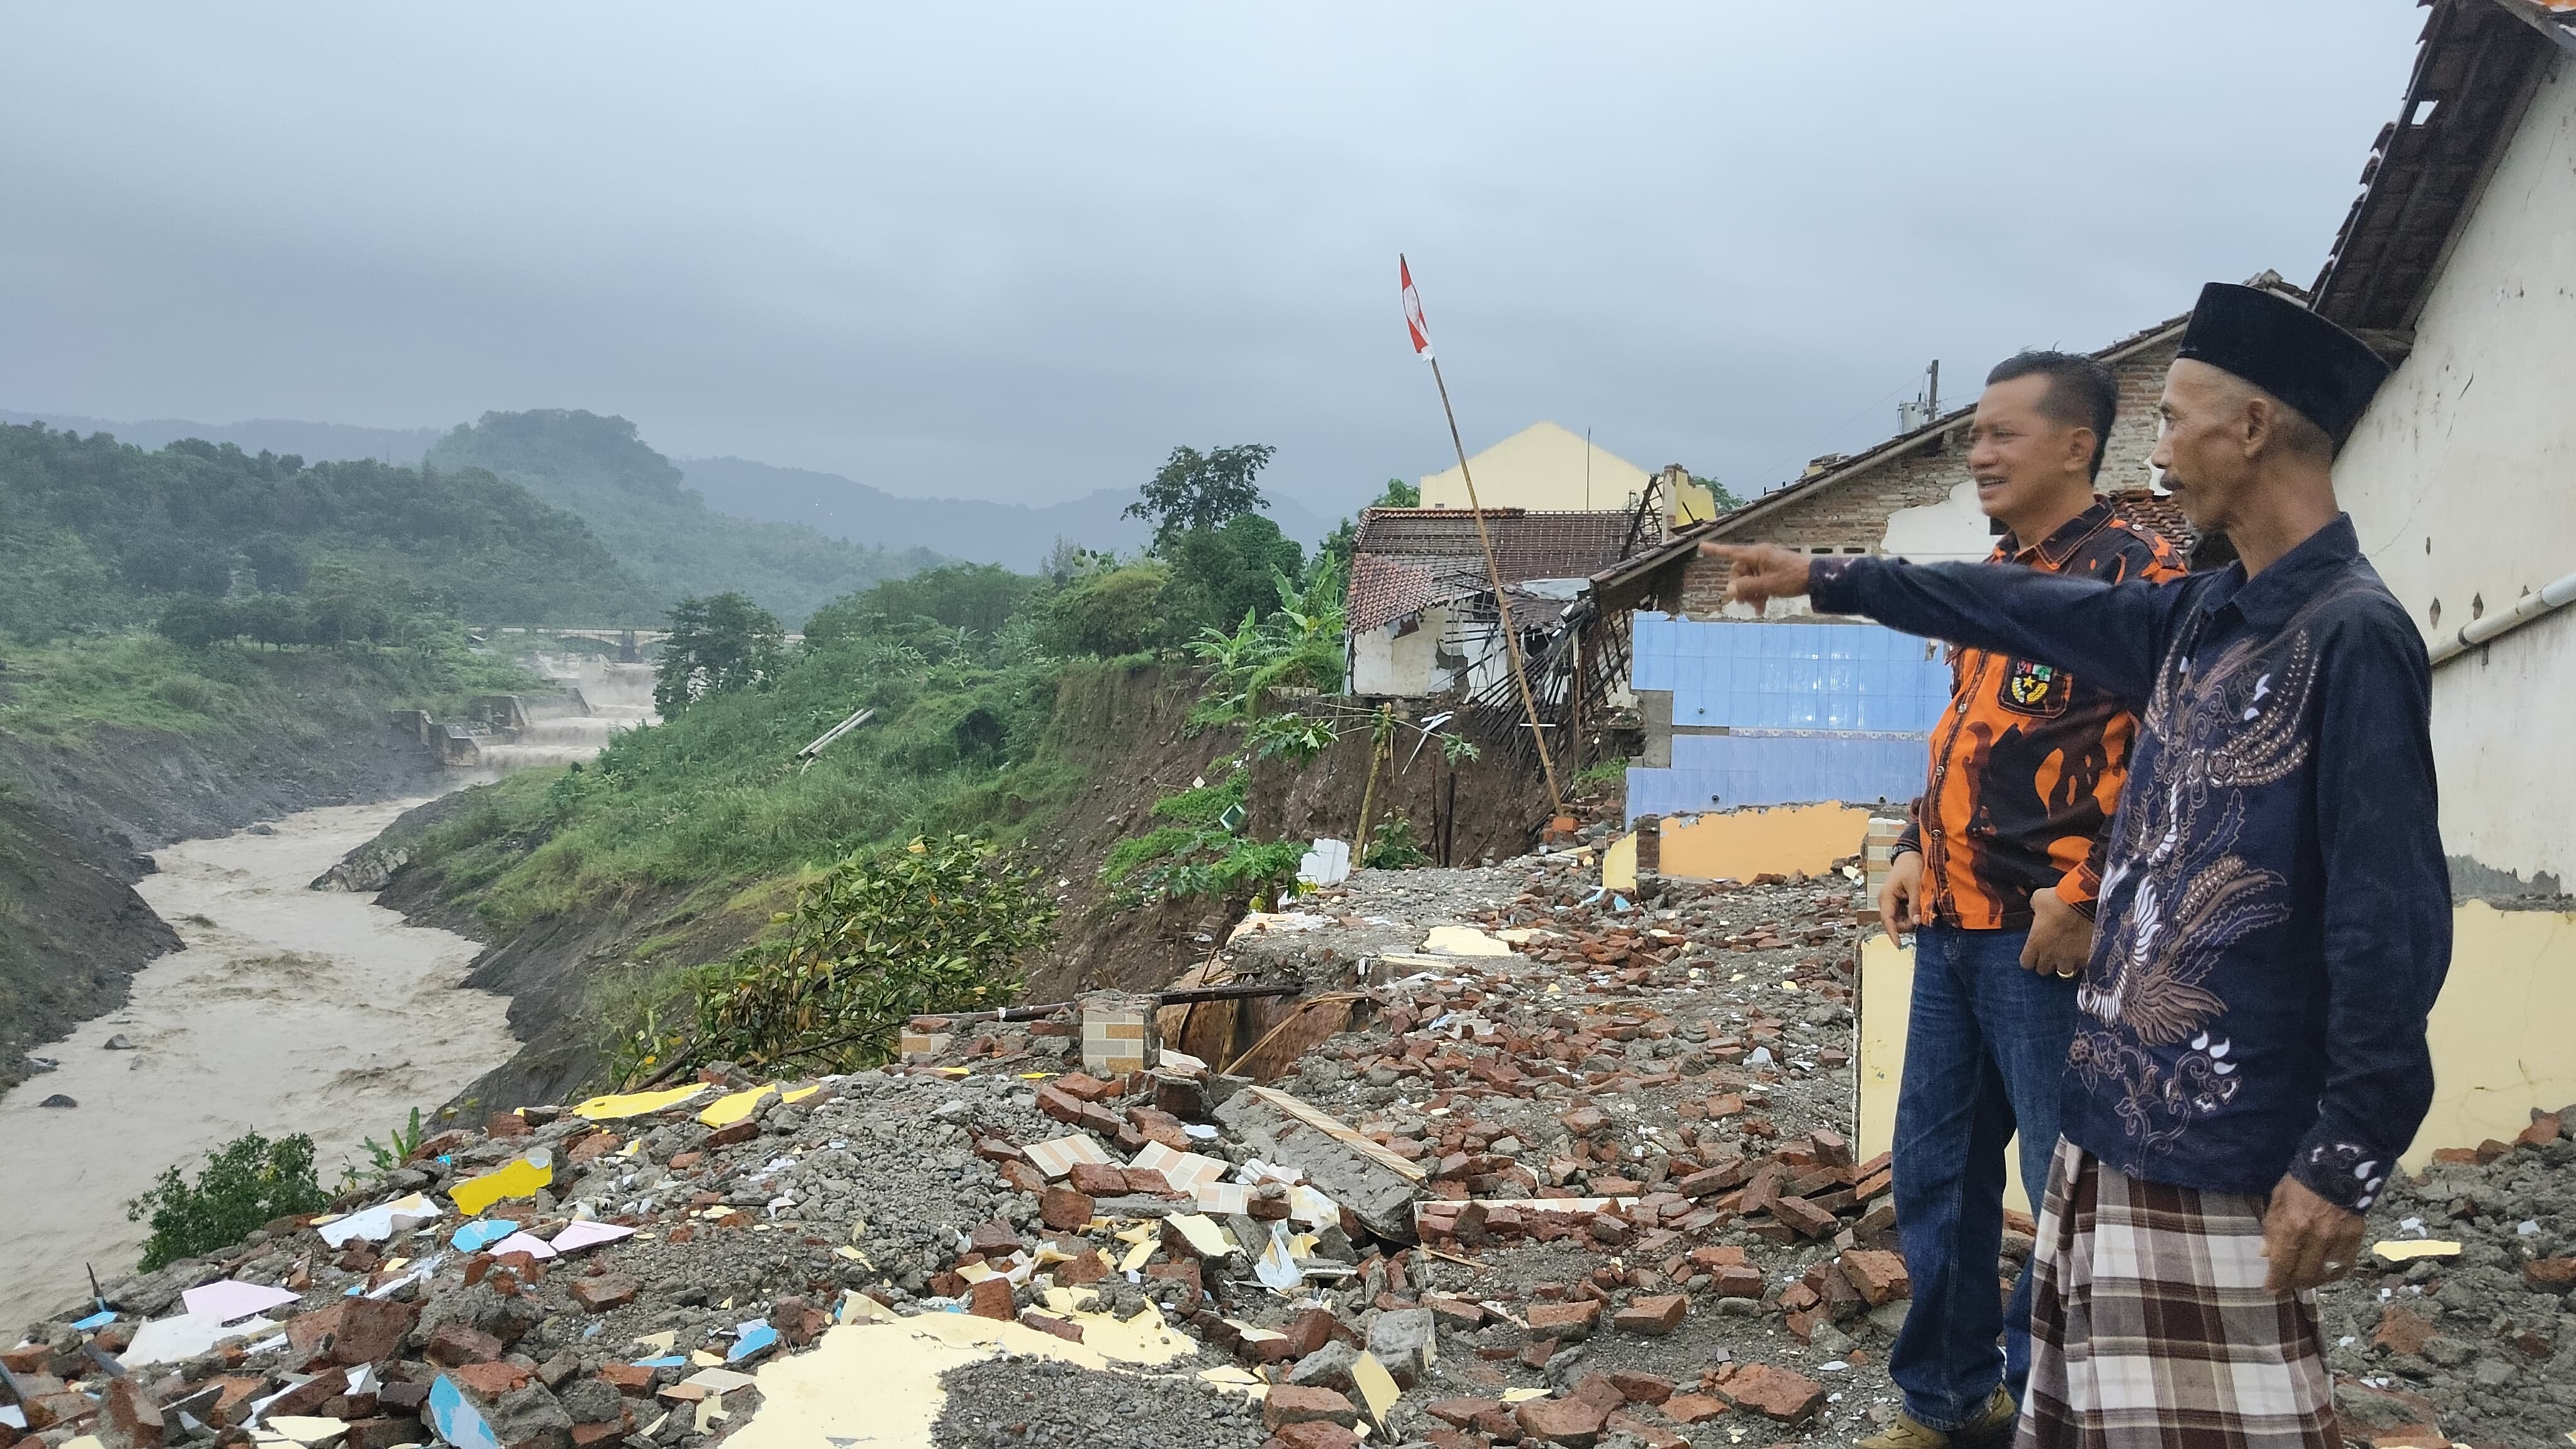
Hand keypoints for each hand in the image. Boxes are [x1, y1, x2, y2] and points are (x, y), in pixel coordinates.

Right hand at [1698, 542, 1814, 609]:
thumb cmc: (1793, 579)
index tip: (1701, 545)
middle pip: (1739, 571)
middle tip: (1746, 604)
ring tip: (1757, 608)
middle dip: (1740, 588)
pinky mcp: (1773, 570)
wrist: (1816, 578)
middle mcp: (1760, 556)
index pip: (1731, 552)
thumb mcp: (1767, 586)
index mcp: (1757, 555)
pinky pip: (1759, 580)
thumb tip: (1729, 590)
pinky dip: (1758, 592)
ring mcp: (1767, 563)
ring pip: (1749, 579)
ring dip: (1750, 594)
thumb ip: (1746, 587)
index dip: (1715, 550)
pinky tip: (1762, 607)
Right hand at [1879, 850, 1928, 938]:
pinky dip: (1910, 914)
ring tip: (1920, 907)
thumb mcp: (1916, 886)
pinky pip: (1901, 914)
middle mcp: (1885, 900)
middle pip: (1893, 922)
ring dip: (1909, 919)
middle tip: (1921, 916)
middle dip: (1906, 924)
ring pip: (1898, 919)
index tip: (1899, 946)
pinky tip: (1917, 905)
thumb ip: (1915, 905)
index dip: (1893, 934)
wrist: (1910, 855)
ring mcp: (1889, 901)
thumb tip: (1916, 923)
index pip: (1887, 920)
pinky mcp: (1895, 901)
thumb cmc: (1911, 867)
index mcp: (1886, 896)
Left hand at [2020, 887, 2093, 977]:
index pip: (2026, 963)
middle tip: (2051, 952)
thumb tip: (2036, 909)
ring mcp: (2070, 958)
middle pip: (2043, 970)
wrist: (2086, 902)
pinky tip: (2084, 952)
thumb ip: (2034, 908)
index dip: (2030, 958)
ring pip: (2064, 971)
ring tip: (2069, 954)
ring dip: (2065, 964)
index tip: (2034, 952)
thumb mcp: (2039, 899)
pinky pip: (2083, 966)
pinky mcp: (2087, 957)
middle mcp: (2050, 954)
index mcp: (2035, 942)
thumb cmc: (2060, 898)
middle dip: (2046, 962)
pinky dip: (2082, 961)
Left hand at [2261, 1173, 2364, 1294]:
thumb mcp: (2278, 1198)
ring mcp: (2338, 1239)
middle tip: (2286, 1285)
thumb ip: (2272, 1227)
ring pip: (2325, 1274)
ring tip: (2304, 1280)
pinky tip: (2325, 1271)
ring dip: (2313, 1281)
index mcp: (2294, 1225)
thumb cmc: (2302, 1181)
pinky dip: (2333, 1272)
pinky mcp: (2355, 1238)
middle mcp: (2317, 1237)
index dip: (2276, 1280)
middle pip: (2304, 1274)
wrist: (2339, 1166)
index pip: (2282, 1263)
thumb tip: (2266, 1253)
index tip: (2270, 1289)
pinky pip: (2344, 1265)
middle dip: (2293, 1283)